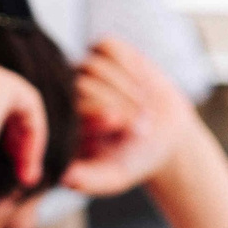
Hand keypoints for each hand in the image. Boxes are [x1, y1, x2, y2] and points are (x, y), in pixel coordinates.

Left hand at [63, 37, 205, 197]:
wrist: (165, 136)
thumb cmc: (134, 159)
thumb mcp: (113, 177)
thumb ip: (87, 180)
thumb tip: (64, 178)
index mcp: (62, 125)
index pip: (68, 109)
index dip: (96, 113)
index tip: (118, 126)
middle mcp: (68, 97)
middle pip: (82, 84)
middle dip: (117, 103)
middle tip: (139, 124)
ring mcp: (83, 72)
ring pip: (95, 65)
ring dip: (126, 86)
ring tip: (143, 106)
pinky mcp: (103, 52)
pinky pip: (107, 46)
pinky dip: (126, 62)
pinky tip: (140, 79)